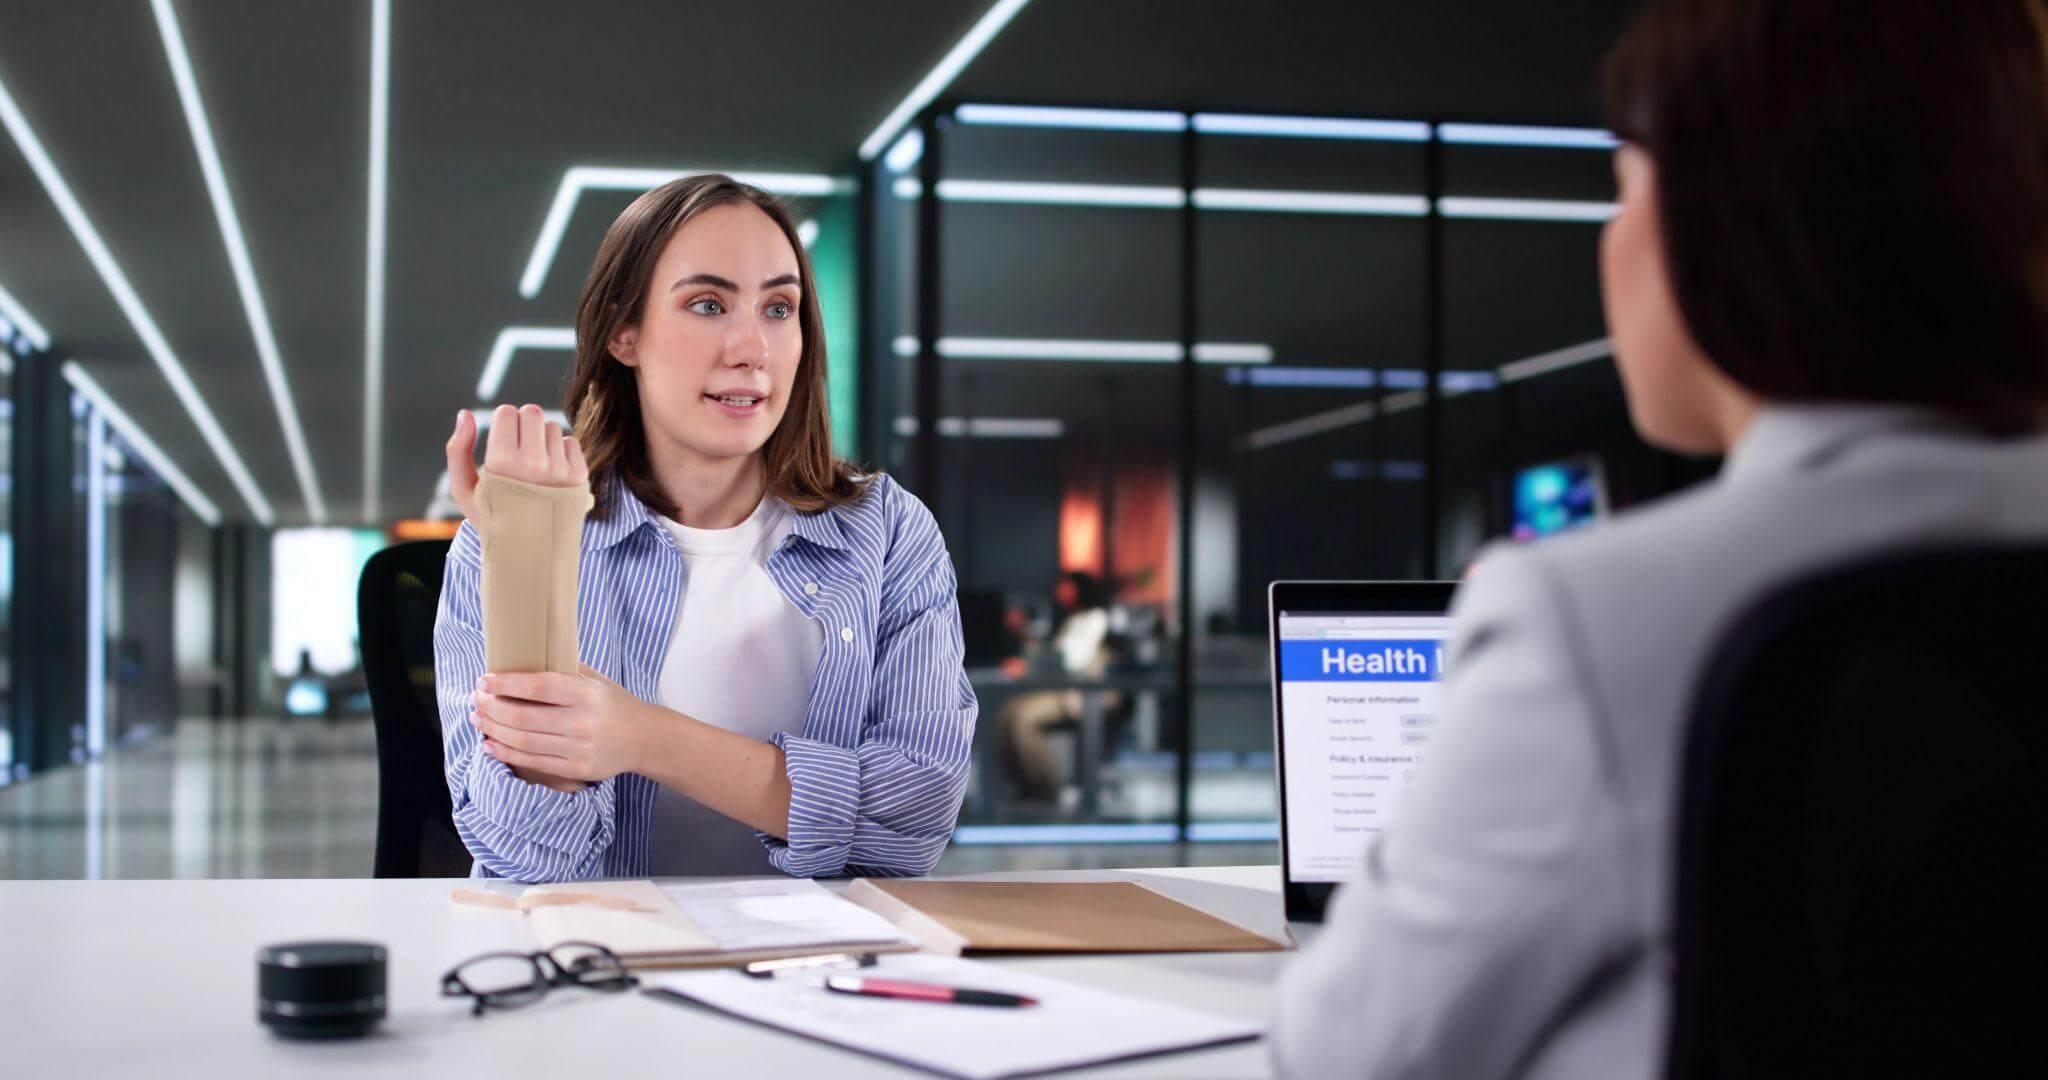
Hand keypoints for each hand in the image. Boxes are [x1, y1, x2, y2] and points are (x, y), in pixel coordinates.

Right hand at [444, 404, 588, 520]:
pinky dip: (560, 451)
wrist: (530, 554)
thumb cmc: (492, 518)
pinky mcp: (580, 477)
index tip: (501, 441)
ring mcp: (560, 470)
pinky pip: (570, 442)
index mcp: (502, 463)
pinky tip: (551, 473)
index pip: (507, 412)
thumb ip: (457, 449)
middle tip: (518, 446)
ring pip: (552, 427)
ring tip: (534, 466)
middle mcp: (533, 464)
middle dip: (523, 423)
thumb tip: (465, 414)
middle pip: (532, 412)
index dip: (502, 423)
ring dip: (542, 439)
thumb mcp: (464, 489)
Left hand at [470, 665, 651, 783]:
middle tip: (477, 699)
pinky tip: (490, 743)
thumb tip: (520, 661)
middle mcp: (583, 723)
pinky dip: (505, 753)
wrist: (643, 738)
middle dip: (492, 708)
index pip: (538, 687)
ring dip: (493, 730)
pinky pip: (532, 763)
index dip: (506, 684)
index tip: (484, 680)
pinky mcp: (576, 770)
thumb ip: (563, 671)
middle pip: (523, 717)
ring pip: (523, 742)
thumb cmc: (613, 703)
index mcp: (587, 694)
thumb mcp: (595, 680)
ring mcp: (579, 749)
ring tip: (478, 718)